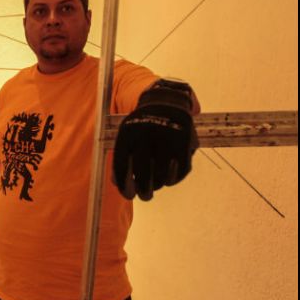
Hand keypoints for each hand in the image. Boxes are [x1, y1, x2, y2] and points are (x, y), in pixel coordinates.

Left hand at [112, 79, 198, 199]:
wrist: (166, 102)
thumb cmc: (142, 126)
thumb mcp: (127, 135)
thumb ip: (120, 158)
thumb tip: (116, 184)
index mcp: (127, 135)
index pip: (121, 166)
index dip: (124, 185)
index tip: (128, 196)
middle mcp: (146, 137)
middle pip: (143, 175)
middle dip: (144, 191)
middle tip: (145, 197)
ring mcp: (166, 140)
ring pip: (161, 176)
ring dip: (158, 186)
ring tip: (156, 186)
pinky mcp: (183, 144)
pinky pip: (179, 172)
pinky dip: (174, 179)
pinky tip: (169, 178)